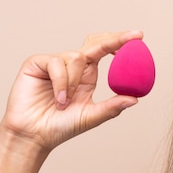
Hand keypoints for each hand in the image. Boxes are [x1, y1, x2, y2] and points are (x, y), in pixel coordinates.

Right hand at [0, 30, 142, 150]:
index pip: (105, 51)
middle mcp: (72, 65)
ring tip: (65, 103)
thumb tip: (135, 99)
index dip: (120, 41)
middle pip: (95, 43)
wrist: (33, 135)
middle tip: (130, 39)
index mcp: (87, 75)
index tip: (139, 36)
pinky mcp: (37, 63)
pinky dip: (61, 82)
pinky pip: (56, 63)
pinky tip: (58, 99)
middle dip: (113, 40)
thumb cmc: (60, 127)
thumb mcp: (91, 117)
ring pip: (77, 57)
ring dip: (75, 82)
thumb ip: (112, 107)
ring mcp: (54, 62)